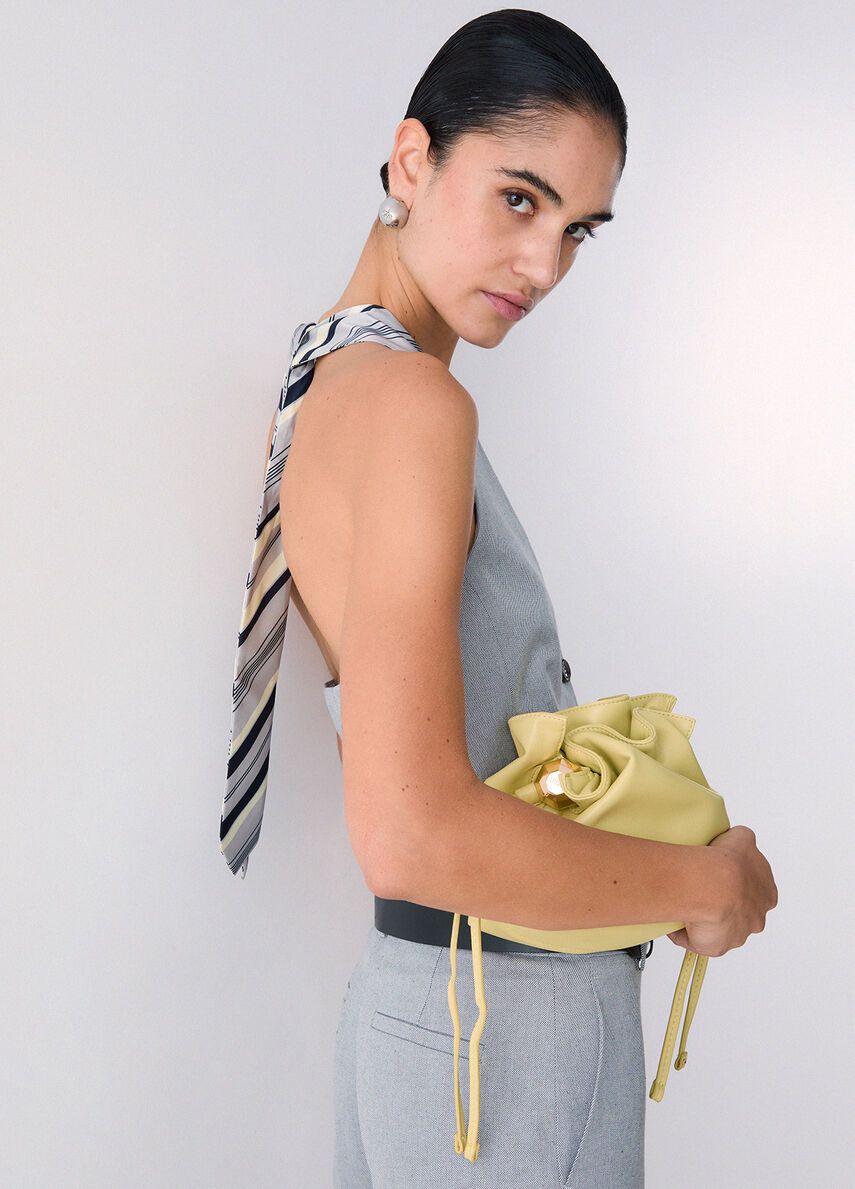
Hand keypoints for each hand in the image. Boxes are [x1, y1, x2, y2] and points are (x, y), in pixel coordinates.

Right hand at [667, 825, 778, 956]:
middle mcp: (756, 917)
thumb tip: (736, 840)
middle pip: (739, 914)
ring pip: (719, 929)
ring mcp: (737, 934)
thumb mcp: (743, 837)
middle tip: (703, 891)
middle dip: (724, 906)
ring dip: (705, 920)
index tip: (721, 877)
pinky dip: (686, 933)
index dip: (738, 885)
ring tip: (686, 904)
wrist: (714, 886)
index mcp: (766, 894)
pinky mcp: (716, 946)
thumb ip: (743, 840)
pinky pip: (697, 941)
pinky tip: (677, 919)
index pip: (755, 892)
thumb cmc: (728, 864)